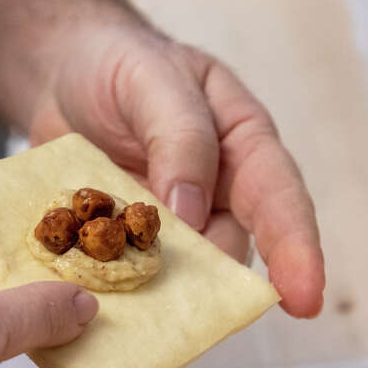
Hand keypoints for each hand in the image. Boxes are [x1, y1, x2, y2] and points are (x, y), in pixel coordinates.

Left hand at [30, 24, 324, 317]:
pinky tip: (91, 296)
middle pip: (228, 252)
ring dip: (155, 289)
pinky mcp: (124, 241)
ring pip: (178, 273)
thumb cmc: (121, 64)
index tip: (304, 301)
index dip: (296, 253)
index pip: (280, 202)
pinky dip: (113, 286)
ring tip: (125, 297)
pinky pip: (126, 273)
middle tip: (177, 303)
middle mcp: (216, 194)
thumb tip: (193, 214)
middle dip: (210, 284)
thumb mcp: (153, 80)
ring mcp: (169, 224)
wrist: (62, 71)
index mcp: (244, 147)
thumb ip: (179, 137)